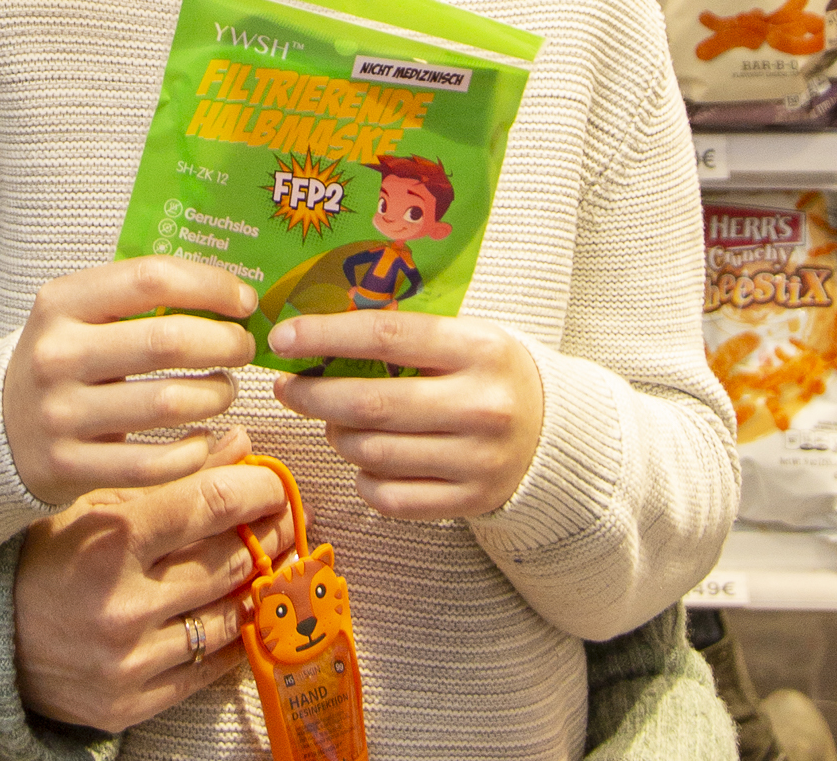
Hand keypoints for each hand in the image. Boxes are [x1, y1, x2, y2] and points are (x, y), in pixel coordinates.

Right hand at [3, 256, 258, 503]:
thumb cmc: (63, 361)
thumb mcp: (80, 315)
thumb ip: (139, 298)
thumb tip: (231, 293)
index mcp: (62, 303)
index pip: (151, 278)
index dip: (211, 286)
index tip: (244, 301)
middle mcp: (57, 355)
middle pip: (167, 341)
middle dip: (225, 343)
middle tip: (244, 347)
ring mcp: (60, 414)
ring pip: (168, 404)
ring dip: (216, 395)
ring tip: (223, 389)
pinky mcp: (68, 467)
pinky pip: (152, 464)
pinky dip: (192, 452)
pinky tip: (201, 439)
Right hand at [13, 433, 293, 732]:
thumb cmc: (46, 558)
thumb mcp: (98, 504)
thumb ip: (172, 478)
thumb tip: (241, 445)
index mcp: (109, 543)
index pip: (209, 506)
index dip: (256, 490)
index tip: (274, 483)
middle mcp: (122, 606)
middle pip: (229, 561)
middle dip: (268, 534)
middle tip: (282, 517)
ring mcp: (129, 662)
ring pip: (229, 617)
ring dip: (259, 586)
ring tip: (271, 561)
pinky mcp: (131, 704)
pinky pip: (210, 669)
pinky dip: (235, 637)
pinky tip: (243, 611)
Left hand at [268, 312, 544, 519]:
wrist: (554, 432)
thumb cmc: (489, 374)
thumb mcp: (464, 338)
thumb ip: (404, 335)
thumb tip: (315, 335)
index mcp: (480, 349)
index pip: (386, 335)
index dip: (324, 336)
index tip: (282, 338)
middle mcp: (482, 406)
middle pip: (370, 403)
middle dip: (312, 395)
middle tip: (286, 388)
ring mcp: (478, 459)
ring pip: (373, 453)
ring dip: (337, 435)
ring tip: (334, 420)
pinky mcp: (471, 501)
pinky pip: (389, 497)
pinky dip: (363, 478)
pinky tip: (366, 460)